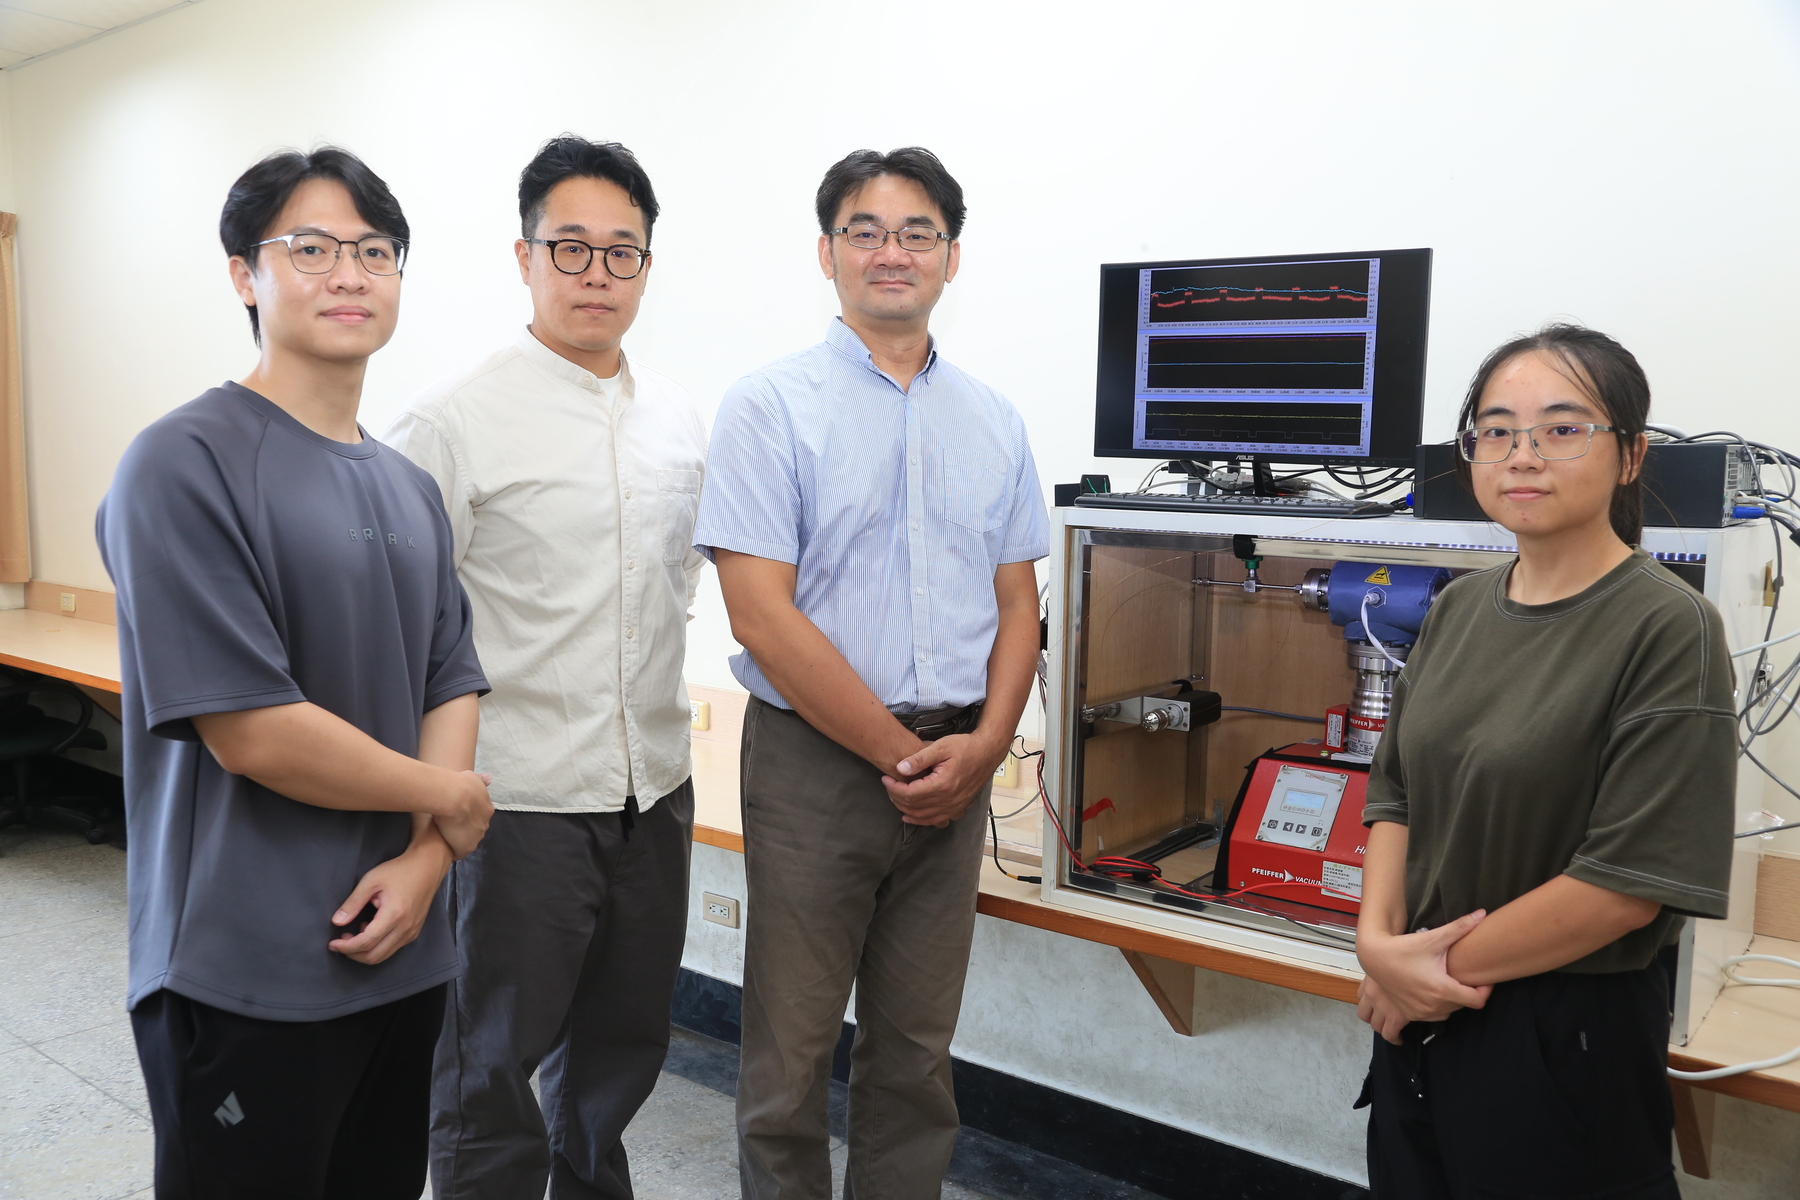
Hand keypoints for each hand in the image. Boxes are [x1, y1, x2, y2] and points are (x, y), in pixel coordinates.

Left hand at [328, 836, 453, 964]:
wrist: (427, 867)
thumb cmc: (399, 870)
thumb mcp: (371, 881)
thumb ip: (353, 903)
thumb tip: (337, 922)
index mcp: (394, 915)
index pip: (366, 942)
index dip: (346, 947)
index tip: (332, 943)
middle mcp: (405, 928)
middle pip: (374, 956)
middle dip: (353, 954)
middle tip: (341, 941)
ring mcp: (411, 932)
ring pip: (383, 955)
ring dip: (365, 951)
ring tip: (354, 934)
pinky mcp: (414, 932)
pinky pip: (392, 948)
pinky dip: (377, 946)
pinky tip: (371, 929)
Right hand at [432, 771, 492, 859]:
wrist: (454, 797)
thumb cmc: (460, 784)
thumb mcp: (472, 778)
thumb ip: (479, 781)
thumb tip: (488, 779)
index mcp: (486, 809)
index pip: (478, 816)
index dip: (467, 816)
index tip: (457, 814)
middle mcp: (484, 824)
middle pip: (475, 829)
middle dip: (464, 828)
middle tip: (449, 825)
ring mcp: (477, 837)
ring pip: (468, 841)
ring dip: (458, 839)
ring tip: (443, 837)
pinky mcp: (466, 847)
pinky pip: (460, 852)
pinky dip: (453, 850)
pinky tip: (443, 847)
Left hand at [881, 732, 1007, 827]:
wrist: (987, 752)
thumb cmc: (965, 747)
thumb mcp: (940, 747)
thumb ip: (919, 758)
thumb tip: (900, 768)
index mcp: (942, 785)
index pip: (910, 794)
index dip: (893, 788)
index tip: (886, 779)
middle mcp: (949, 800)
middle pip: (914, 807)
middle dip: (896, 798)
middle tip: (889, 786)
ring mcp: (955, 807)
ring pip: (923, 817)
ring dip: (906, 810)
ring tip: (895, 798)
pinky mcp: (959, 809)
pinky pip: (937, 821)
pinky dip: (922, 821)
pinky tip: (912, 816)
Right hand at [1355, 911, 1493, 1041]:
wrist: (1375, 956)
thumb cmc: (1404, 947)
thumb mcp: (1433, 938)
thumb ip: (1460, 927)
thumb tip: (1483, 914)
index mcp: (1442, 989)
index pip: (1477, 1000)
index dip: (1485, 991)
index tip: (1482, 980)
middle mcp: (1432, 1006)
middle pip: (1463, 1006)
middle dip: (1466, 992)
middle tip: (1462, 977)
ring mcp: (1420, 1013)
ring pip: (1448, 1014)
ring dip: (1452, 1003)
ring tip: (1447, 986)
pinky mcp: (1409, 1014)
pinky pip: (1432, 1019)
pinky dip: (1437, 1011)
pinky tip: (1432, 1000)